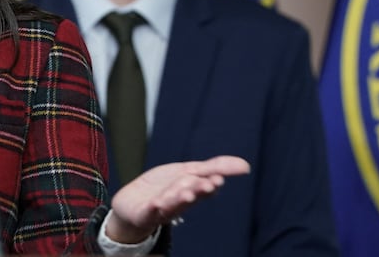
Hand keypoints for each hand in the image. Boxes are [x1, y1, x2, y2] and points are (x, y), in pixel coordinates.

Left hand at [105, 155, 249, 243]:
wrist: (132, 204)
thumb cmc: (164, 187)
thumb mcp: (188, 172)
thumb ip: (214, 168)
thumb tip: (246, 165)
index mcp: (191, 191)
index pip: (203, 188)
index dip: (210, 184)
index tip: (217, 179)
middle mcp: (179, 202)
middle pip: (189, 195)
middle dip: (197, 190)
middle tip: (207, 184)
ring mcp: (161, 209)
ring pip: (171, 204)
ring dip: (180, 198)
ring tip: (186, 193)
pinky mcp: (144, 214)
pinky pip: (149, 212)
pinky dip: (153, 208)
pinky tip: (155, 204)